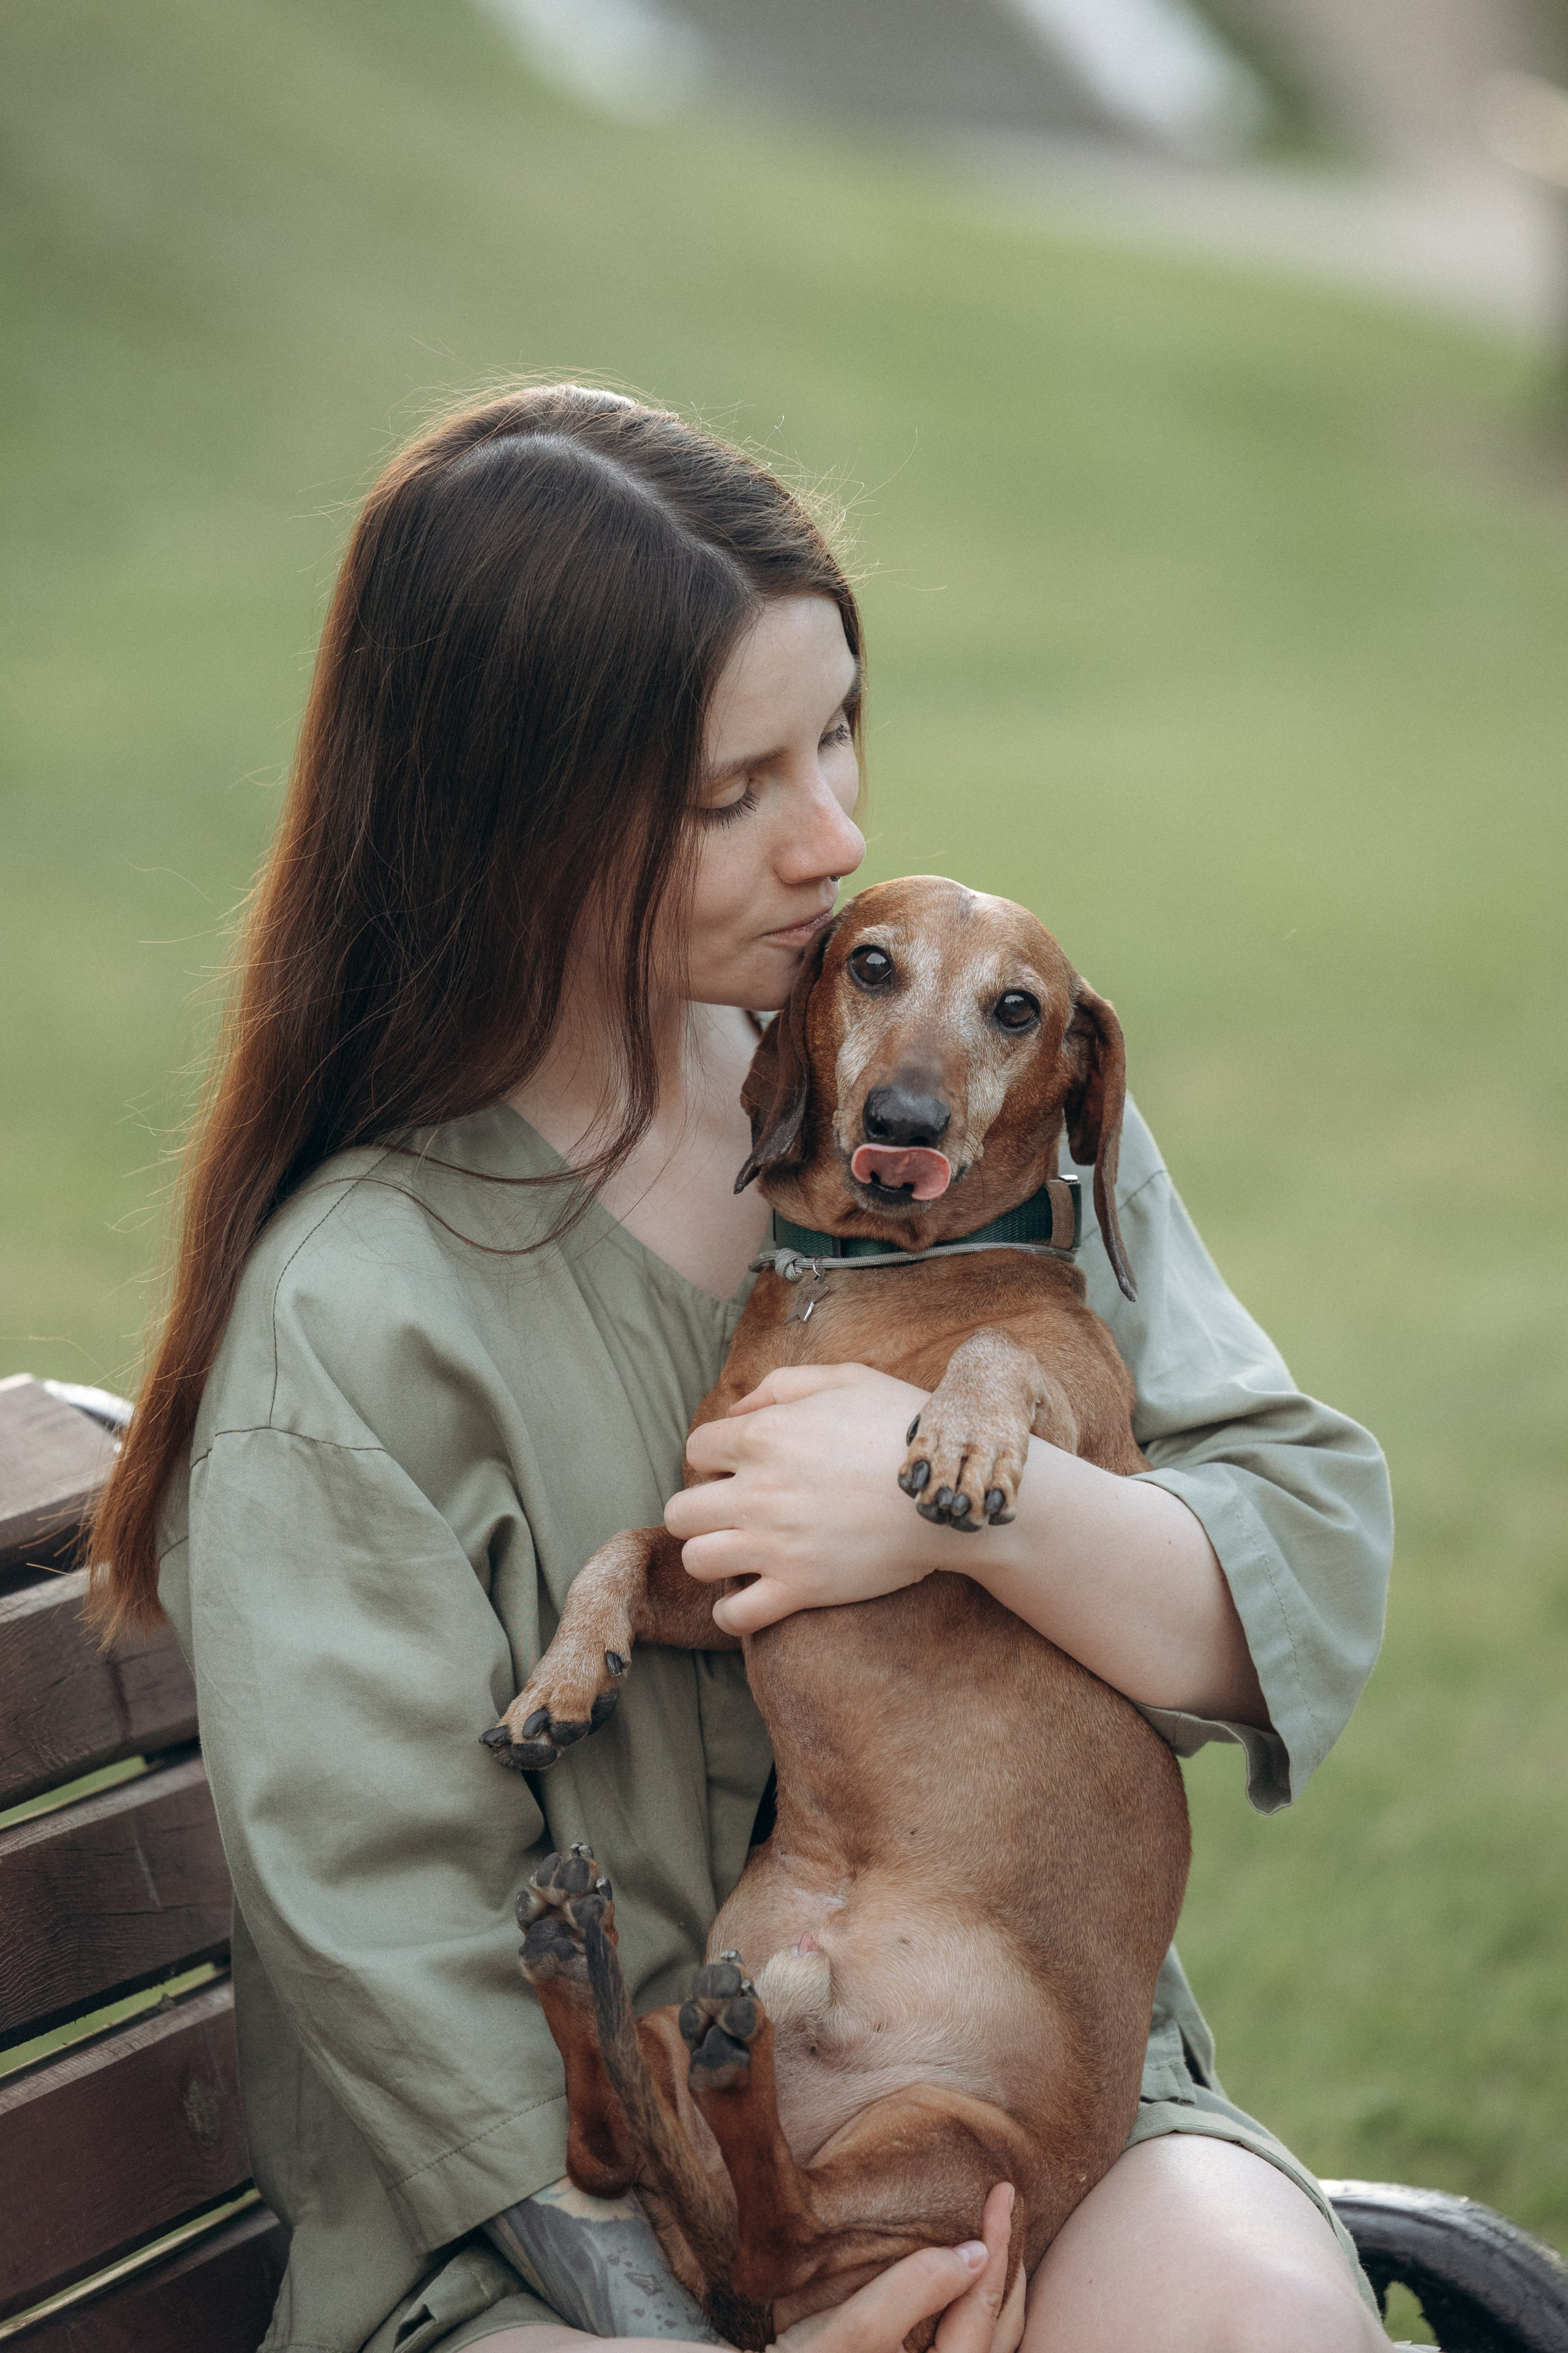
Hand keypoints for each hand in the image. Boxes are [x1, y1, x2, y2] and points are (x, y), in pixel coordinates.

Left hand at [667, 1364, 954, 1635]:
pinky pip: (735, 1615)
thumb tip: (736, 1409)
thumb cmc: (902, 1427)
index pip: (697, 1450)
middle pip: (681, 1511)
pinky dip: (733, 1611)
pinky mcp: (800, 1588)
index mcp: (764, 1436)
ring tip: (739, 1552)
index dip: (716, 1458)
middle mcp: (758, 1491)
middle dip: (700, 1510)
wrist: (952, 1493)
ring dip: (711, 1556)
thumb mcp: (846, 1379)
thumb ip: (782, 1386)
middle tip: (734, 1511)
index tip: (742, 1469)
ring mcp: (776, 1544)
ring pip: (696, 1560)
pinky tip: (749, 1595)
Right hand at [772, 2184, 1022, 2352]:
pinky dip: (972, 2313)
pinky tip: (958, 2284)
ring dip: (995, 2293)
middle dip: (1009, 2268)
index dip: (997, 2241)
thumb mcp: (852, 2330)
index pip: (985, 2304)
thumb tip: (975, 2252)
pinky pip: (961, 2346)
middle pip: (1000, 2331)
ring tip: (994, 2241)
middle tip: (1008, 2209)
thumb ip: (914, 2290)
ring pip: (986, 2344)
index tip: (1001, 2190)